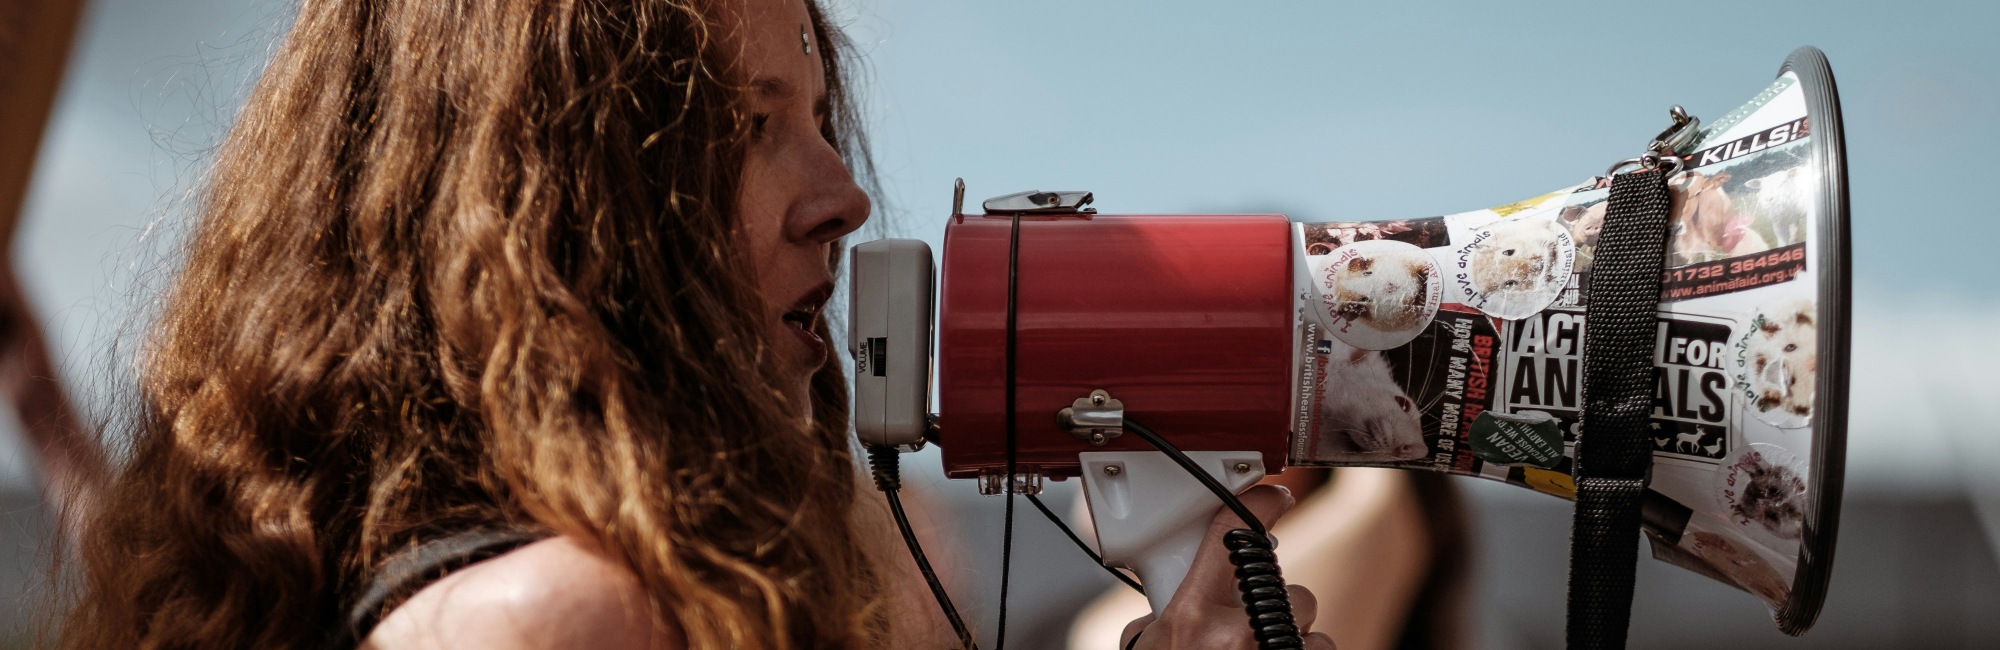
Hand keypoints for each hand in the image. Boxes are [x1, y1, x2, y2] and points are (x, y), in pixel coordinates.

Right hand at [1120, 485, 1336, 648]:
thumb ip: (1166, 611)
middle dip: (1273, 606)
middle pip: (1285, 589)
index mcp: (1190, 616)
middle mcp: (1236, 635)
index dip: (1259, 504)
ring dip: (1291, 643)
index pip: (1230, 534)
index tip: (1275, 495)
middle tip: (1248, 630)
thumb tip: (1177, 588)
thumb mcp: (1147, 646)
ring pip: (1310, 629)